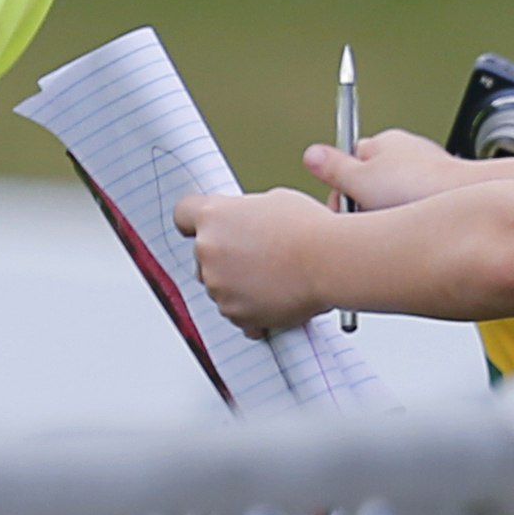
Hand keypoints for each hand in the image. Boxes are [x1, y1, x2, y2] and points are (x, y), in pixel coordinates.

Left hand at [175, 187, 337, 332]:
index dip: (194, 221)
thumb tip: (245, 223)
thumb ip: (245, 214)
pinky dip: (251, 307)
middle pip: (203, 254)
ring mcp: (218, 284)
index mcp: (214, 217)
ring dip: (238, 283)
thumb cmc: (309, 230)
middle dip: (224, 256)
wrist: (330, 262)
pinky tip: (275, 296)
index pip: (183, 214)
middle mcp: (209, 250)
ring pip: (219, 285)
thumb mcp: (275, 201)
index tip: (201, 226)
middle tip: (256, 254)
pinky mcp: (233, 312)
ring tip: (274, 275)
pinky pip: (235, 311)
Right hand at [307, 128, 471, 212]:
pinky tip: (413, 229)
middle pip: (369, 181)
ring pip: (392, 196)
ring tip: (393, 227)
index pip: (347, 162)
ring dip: (388, 213)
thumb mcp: (360, 181)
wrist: (469, 199)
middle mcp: (405, 151)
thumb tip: (311, 154)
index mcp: (382, 143)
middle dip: (365, 202)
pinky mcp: (441, 190)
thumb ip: (333, 168)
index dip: (342, 190)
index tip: (344, 209)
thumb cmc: (420, 188)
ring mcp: (425, 170)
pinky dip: (411, 217)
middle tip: (367, 222)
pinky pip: (415, 206)